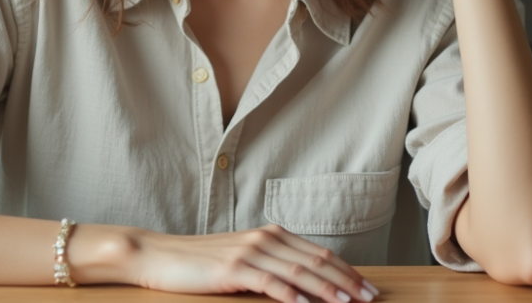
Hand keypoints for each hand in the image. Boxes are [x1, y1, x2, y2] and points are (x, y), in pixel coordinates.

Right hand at [126, 224, 378, 302]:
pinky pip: (269, 282)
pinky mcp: (233, 268)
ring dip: (326, 289)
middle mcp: (264, 238)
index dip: (346, 270)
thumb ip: (272, 265)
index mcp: (270, 235)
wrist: (160, 254)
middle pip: (315, 261)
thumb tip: (305, 285)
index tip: (367, 288)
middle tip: (370, 298)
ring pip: (298, 271)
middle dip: (346, 280)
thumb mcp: (242, 260)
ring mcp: (249, 252)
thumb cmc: (201, 262)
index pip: (318, 254)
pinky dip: (291, 295)